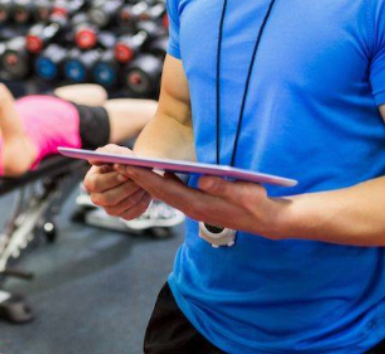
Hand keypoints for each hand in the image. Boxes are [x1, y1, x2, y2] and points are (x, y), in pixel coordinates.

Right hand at [82, 145, 151, 219]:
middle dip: (126, 189)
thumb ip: (107, 153)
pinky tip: (147, 192)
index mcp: (90, 181)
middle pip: (108, 199)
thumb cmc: (123, 159)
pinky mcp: (124, 215)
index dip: (111, 180)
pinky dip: (142, 202)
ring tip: (145, 184)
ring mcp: (110, 209)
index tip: (125, 174)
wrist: (137, 170)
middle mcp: (97, 198)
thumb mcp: (115, 151)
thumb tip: (94, 160)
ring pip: (123, 206)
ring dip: (136, 194)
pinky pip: (133, 212)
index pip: (96, 184)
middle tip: (139, 181)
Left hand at [118, 166, 292, 239]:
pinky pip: (176, 192)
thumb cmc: (256, 204)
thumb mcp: (244, 193)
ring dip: (147, 179)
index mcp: (199, 205)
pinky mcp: (200, 204)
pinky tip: (158, 170)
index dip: (144, 177)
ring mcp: (195, 207)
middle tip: (117, 163)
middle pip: (159, 191)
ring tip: (131, 165)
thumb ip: (223, 186)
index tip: (126, 167)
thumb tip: (203, 178)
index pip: (165, 189)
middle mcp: (192, 207)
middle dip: (138, 177)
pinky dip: (163, 181)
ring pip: (165, 192)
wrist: (267, 221)